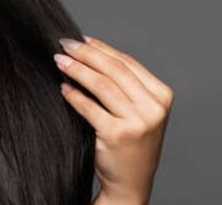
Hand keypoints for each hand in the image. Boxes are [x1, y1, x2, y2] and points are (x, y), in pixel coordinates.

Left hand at [54, 35, 173, 203]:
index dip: (102, 48)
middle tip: (64, 44)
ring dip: (76, 69)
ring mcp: (138, 122)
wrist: (131, 183)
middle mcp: (154, 108)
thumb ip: (123, 85)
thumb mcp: (137, 111)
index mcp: (162, 96)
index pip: (127, 63)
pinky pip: (89, 107)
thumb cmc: (131, 143)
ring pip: (101, 84)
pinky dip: (73, 95)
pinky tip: (63, 88)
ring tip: (59, 61)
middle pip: (114, 70)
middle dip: (86, 53)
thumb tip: (88, 51)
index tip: (81, 38)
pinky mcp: (118, 135)